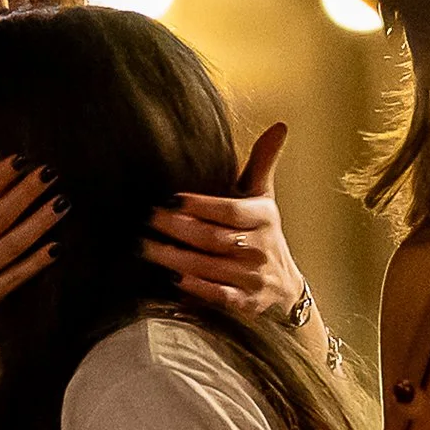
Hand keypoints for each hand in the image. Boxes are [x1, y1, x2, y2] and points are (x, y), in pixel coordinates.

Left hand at [148, 123, 308, 318]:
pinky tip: (171, 279)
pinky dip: (195, 289)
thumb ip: (262, 164)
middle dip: (178, 229)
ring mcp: (253, 277)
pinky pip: (218, 295)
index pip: (230, 211)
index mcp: (264, 218)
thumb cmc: (262, 235)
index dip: (201, 206)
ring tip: (144, 247)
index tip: (171, 200)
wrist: (284, 289)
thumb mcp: (263, 200)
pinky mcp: (245, 303)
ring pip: (209, 266)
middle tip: (147, 219)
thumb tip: (279, 125)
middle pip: (214, 238)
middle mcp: (260, 248)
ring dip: (174, 257)